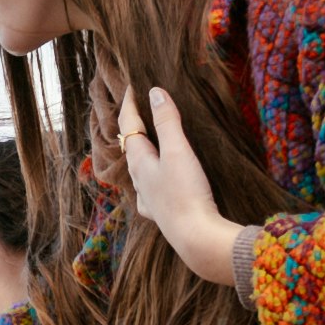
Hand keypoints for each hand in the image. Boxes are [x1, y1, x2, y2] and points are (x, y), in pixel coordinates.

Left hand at [116, 83, 238, 283]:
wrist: (196, 238)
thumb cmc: (186, 193)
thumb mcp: (177, 151)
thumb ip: (167, 121)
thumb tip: (154, 93)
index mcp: (139, 162)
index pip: (128, 126)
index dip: (129, 104)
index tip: (131, 86)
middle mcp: (139, 181)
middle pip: (130, 147)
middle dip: (132, 126)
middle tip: (136, 109)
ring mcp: (148, 199)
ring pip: (138, 170)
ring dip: (140, 153)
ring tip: (145, 142)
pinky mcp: (162, 214)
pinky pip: (150, 192)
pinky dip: (150, 180)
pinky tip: (154, 185)